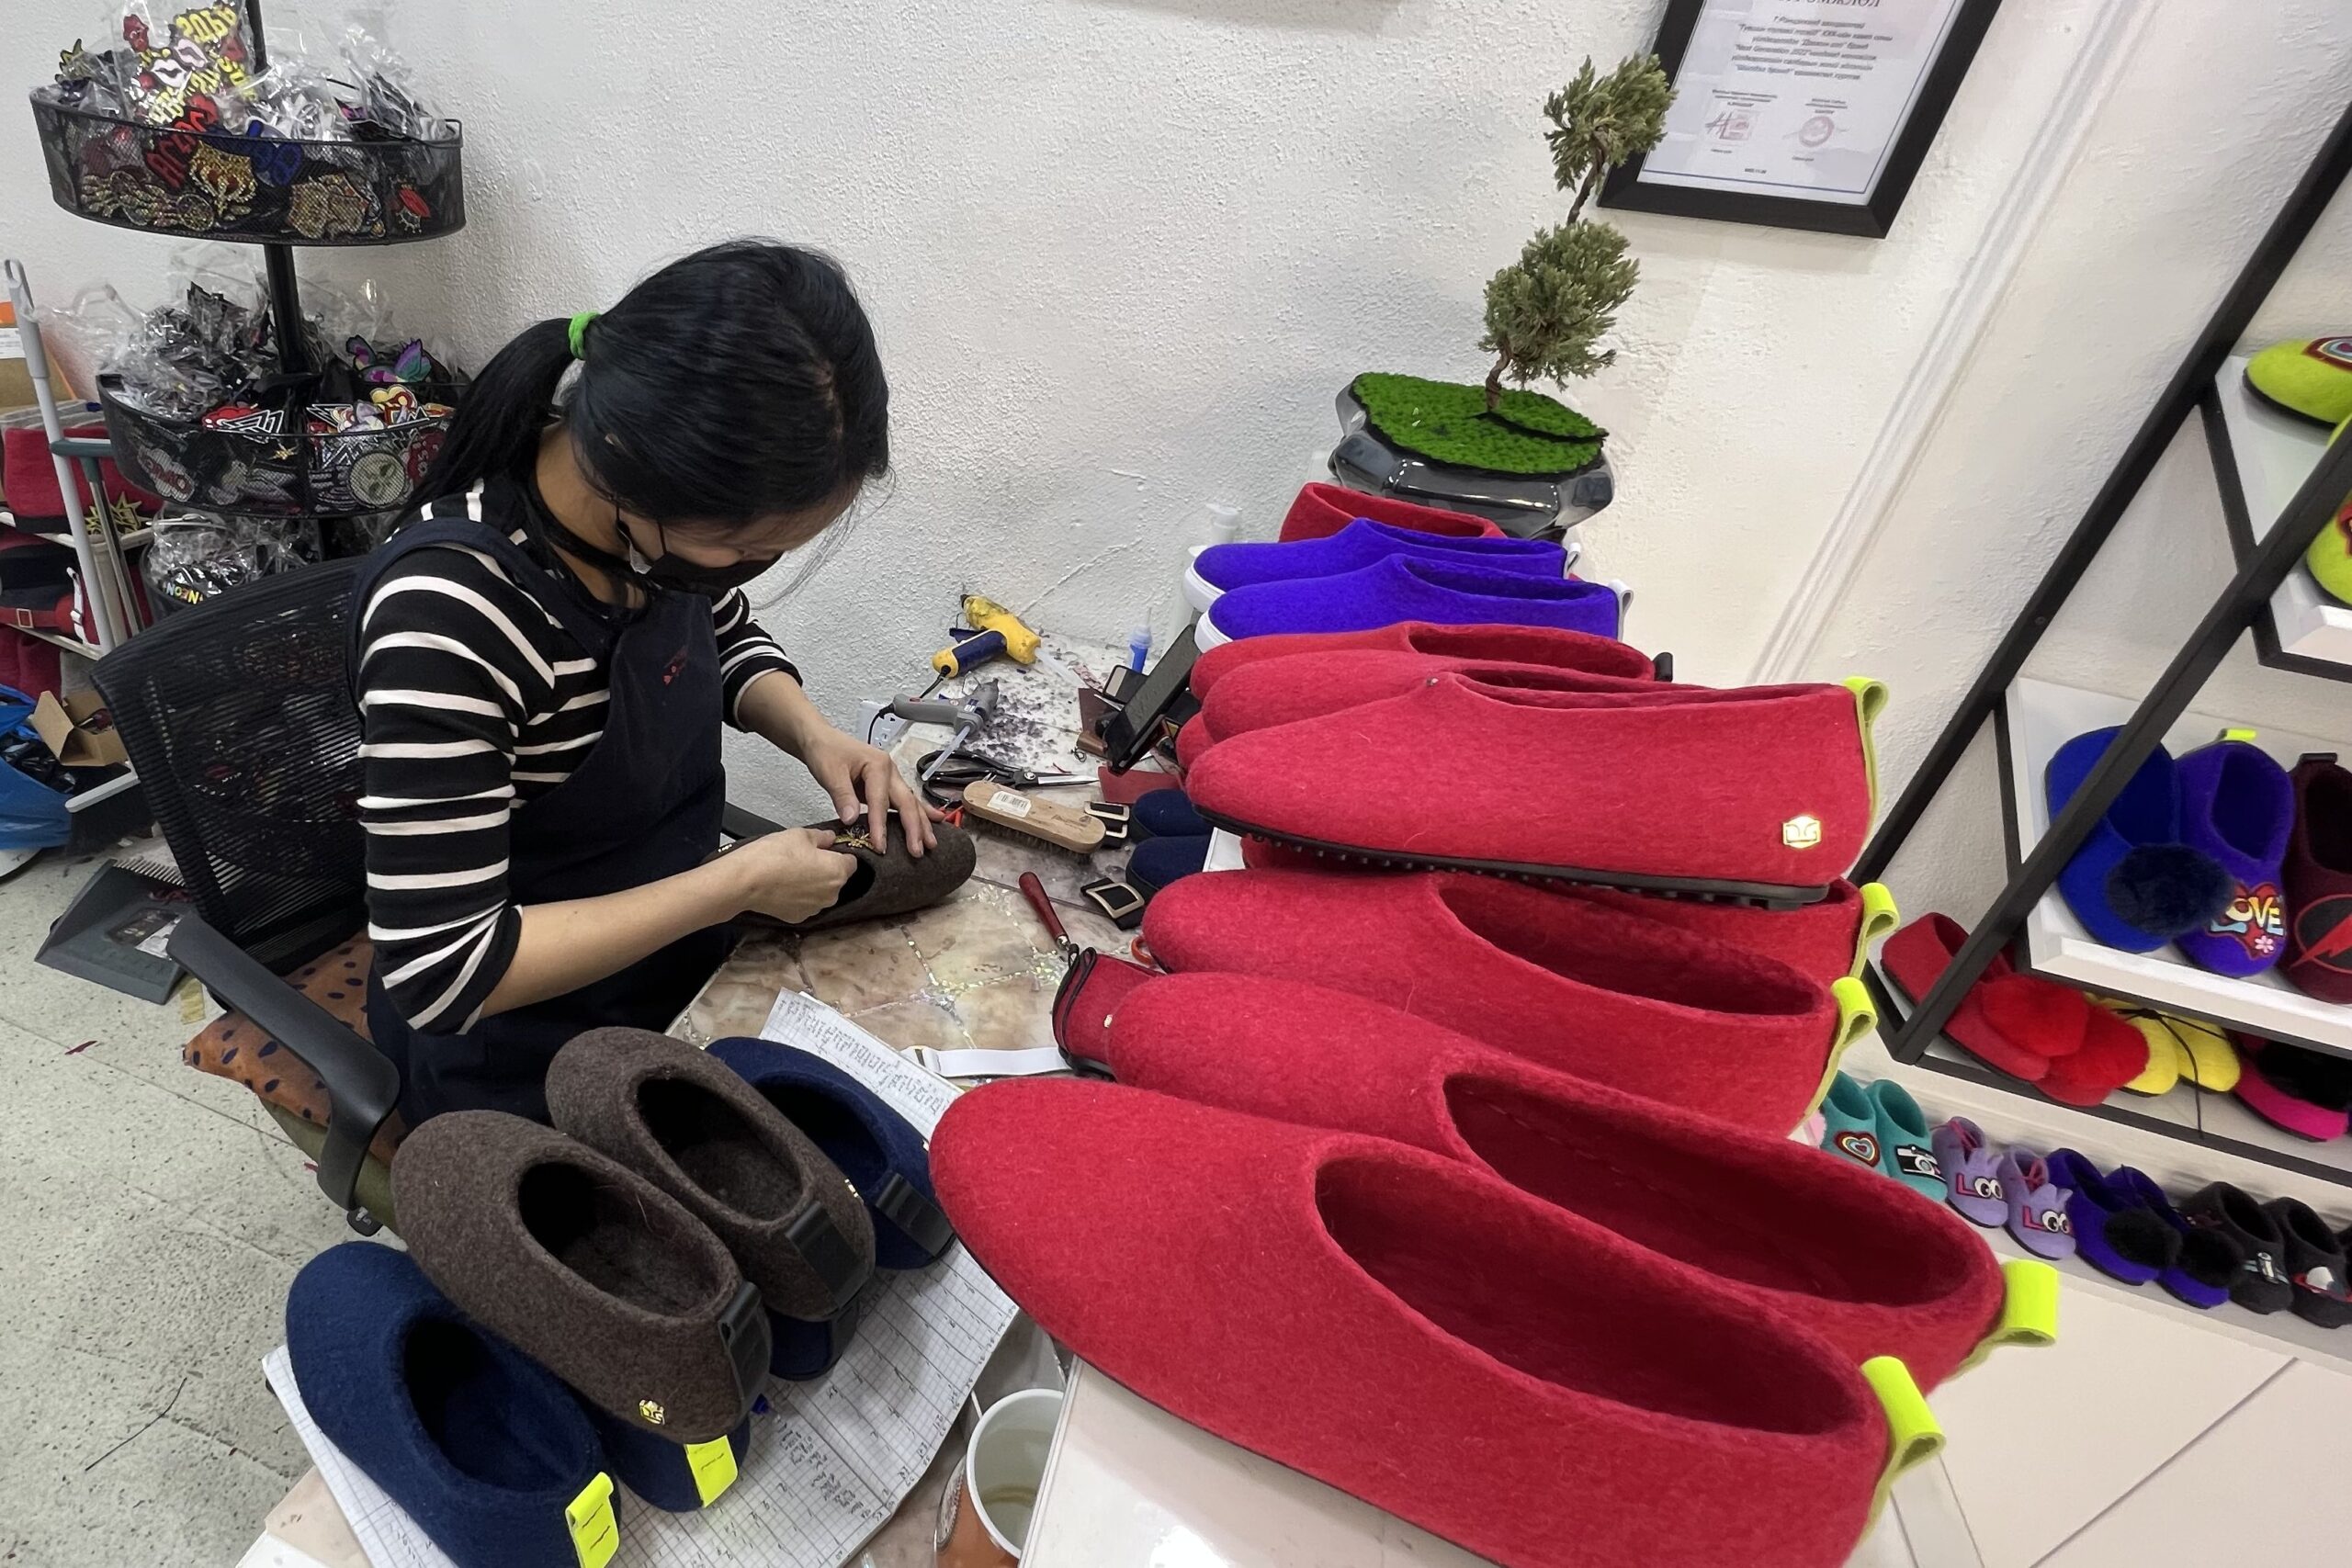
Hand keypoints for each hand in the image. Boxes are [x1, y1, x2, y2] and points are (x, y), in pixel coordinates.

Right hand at [719, 827, 858, 923]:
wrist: (746, 881)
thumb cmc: (773, 856)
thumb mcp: (800, 834)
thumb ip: (821, 837)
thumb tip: (829, 838)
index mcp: (838, 872)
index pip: (851, 861)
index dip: (838, 853)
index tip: (826, 849)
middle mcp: (832, 894)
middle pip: (836, 878)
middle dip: (824, 869)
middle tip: (803, 858)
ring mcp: (815, 908)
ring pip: (820, 892)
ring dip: (812, 884)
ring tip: (790, 871)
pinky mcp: (799, 917)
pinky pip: (805, 903)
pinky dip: (798, 896)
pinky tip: (783, 885)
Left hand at [794, 722, 943, 855]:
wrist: (821, 739)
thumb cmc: (826, 752)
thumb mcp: (830, 773)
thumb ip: (842, 796)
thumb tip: (852, 820)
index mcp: (877, 765)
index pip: (880, 801)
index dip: (880, 825)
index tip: (880, 846)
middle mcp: (890, 771)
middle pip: (905, 802)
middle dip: (913, 828)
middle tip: (917, 851)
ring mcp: (891, 778)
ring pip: (910, 802)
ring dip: (922, 823)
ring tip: (931, 843)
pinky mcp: (887, 785)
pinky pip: (906, 800)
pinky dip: (920, 812)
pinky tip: (935, 820)